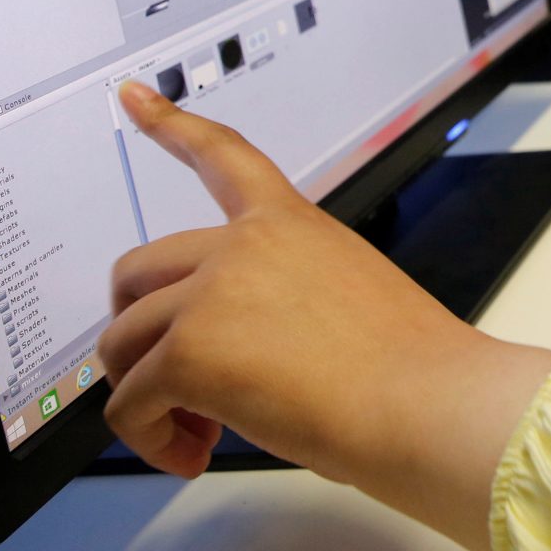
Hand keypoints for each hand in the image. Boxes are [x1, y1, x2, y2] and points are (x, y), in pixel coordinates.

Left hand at [101, 82, 550, 550]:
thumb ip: (281, 297)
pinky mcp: (189, 352)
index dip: (169, 124)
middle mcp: (243, 245)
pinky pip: (129, 404)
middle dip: (137, 333)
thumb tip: (235, 353)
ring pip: (121, 343)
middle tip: (176, 388)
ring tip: (198, 434)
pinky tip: (193, 454)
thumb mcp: (349, 295)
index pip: (222, 155)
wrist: (428, 403)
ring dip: (145, 397)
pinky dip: (149, 439)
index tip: (133, 96)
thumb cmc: (412, 369)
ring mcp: (211, 293)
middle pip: (136, 272)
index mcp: (290, 224)